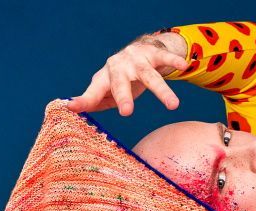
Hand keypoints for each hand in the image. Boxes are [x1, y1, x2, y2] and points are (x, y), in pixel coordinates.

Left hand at [66, 34, 188, 115]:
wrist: (140, 51)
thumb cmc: (121, 78)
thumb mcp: (107, 90)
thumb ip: (94, 101)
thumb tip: (71, 109)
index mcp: (105, 78)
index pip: (93, 92)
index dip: (84, 100)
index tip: (71, 107)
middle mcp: (119, 67)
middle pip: (120, 83)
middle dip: (123, 96)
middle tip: (126, 113)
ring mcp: (137, 60)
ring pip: (149, 76)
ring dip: (162, 91)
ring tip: (173, 106)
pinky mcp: (153, 54)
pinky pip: (165, 58)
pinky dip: (174, 61)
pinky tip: (184, 66)